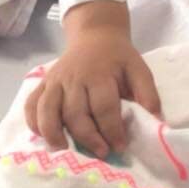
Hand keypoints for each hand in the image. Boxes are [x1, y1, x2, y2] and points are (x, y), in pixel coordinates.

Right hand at [24, 14, 161, 157]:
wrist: (95, 34)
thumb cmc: (118, 57)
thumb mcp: (138, 68)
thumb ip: (147, 92)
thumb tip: (156, 118)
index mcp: (99, 75)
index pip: (104, 107)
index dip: (112, 130)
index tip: (120, 147)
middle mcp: (73, 78)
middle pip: (75, 113)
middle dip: (88, 137)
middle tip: (101, 152)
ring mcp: (55, 81)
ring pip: (48, 110)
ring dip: (54, 133)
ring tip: (64, 151)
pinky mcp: (44, 83)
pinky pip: (32, 104)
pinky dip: (33, 122)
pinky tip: (42, 137)